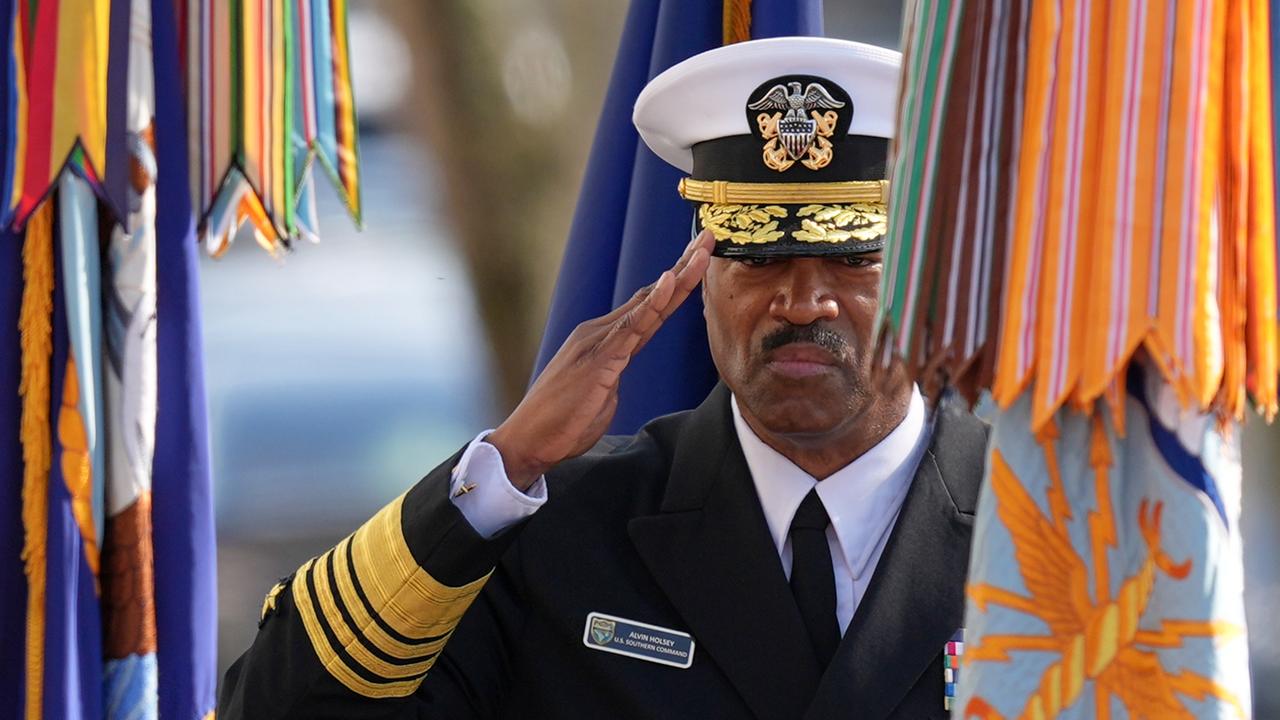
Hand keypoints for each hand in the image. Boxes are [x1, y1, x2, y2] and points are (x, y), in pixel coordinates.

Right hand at [488, 230, 713, 489]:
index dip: (675, 283)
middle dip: (683, 266)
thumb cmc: (561, 423)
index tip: (697, 260)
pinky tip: (670, 280)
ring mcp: (599, 342)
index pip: (646, 307)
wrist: (529, 440)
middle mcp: (601, 332)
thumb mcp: (599, 395)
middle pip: (651, 295)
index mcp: (603, 341)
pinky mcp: (600, 357)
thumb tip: (617, 373)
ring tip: (701, 250)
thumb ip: (611, 376)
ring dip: (679, 275)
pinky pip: (633, 325)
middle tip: (708, 238)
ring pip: (648, 303)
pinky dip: (653, 302)